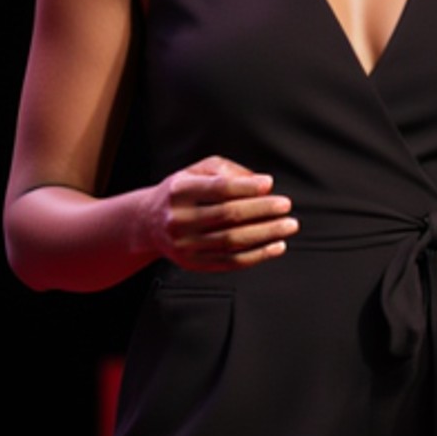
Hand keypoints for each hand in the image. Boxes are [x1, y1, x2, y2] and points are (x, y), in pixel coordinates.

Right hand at [149, 156, 298, 269]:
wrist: (148, 223)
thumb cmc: (180, 193)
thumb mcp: (195, 171)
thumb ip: (227, 171)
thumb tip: (261, 183)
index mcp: (179, 191)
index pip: (218, 188)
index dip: (247, 187)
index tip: (270, 184)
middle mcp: (179, 218)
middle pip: (229, 215)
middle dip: (263, 210)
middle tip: (285, 206)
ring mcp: (186, 244)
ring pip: (233, 241)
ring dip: (266, 234)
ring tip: (288, 226)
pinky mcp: (194, 263)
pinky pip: (231, 262)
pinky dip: (258, 255)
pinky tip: (276, 246)